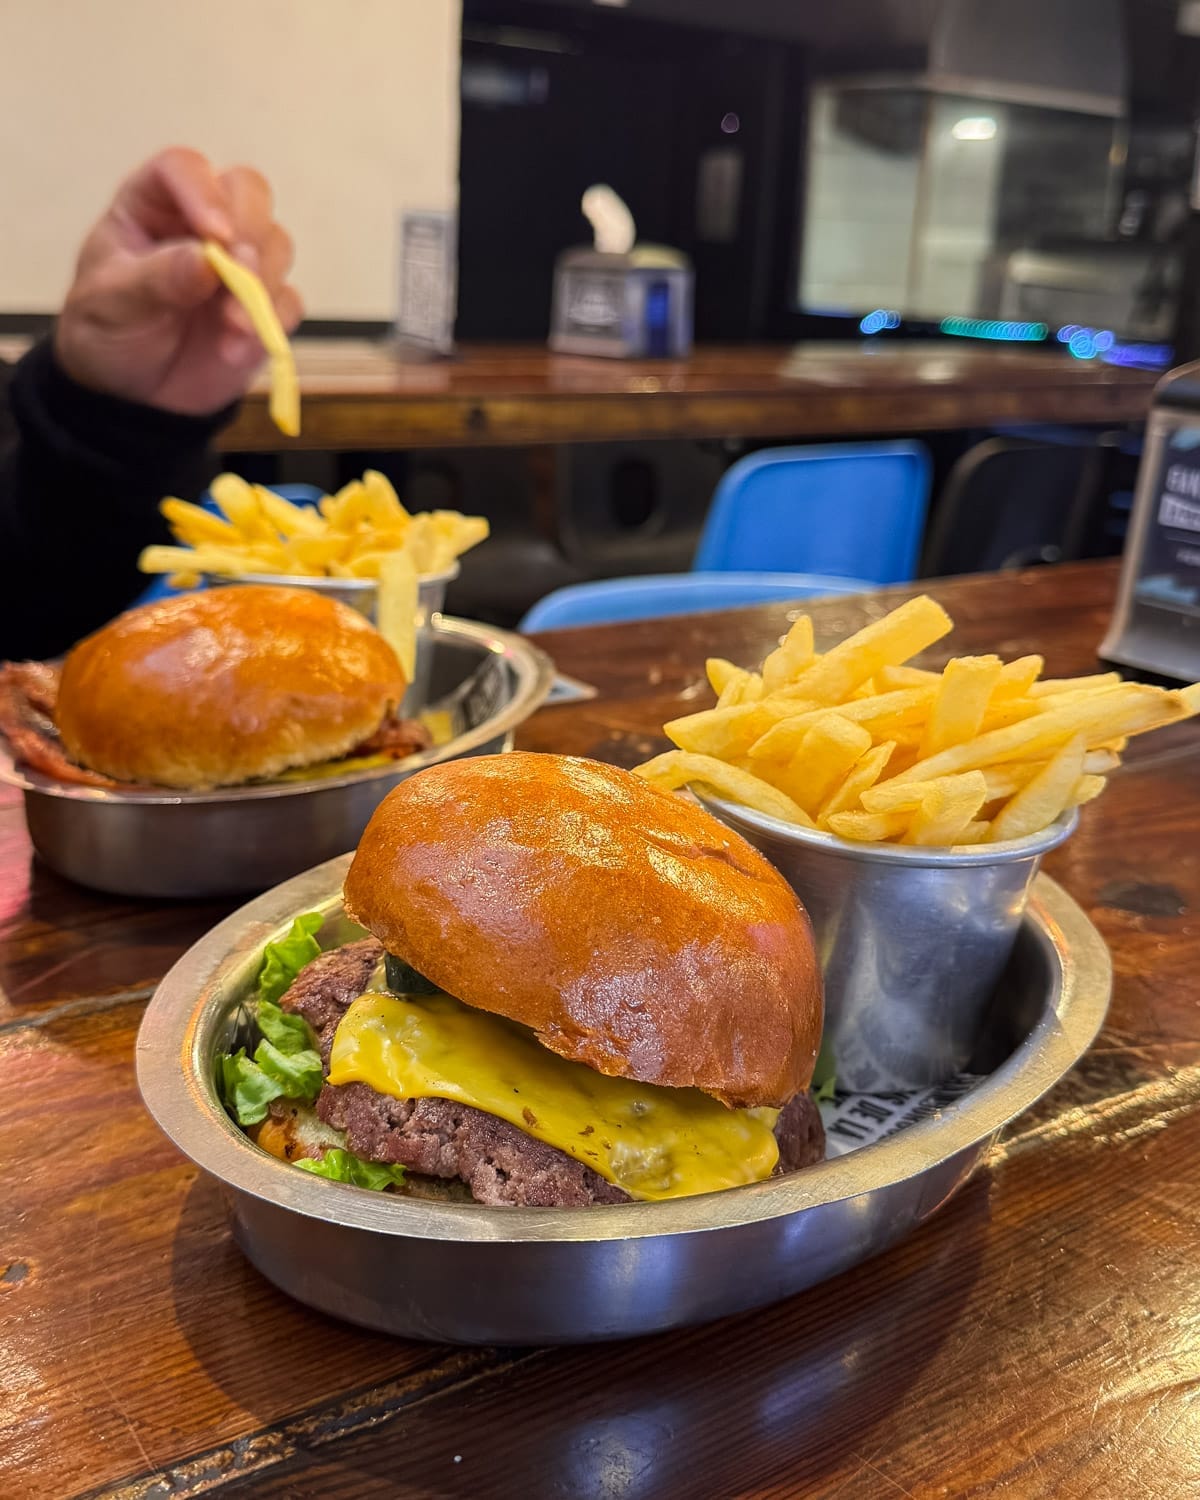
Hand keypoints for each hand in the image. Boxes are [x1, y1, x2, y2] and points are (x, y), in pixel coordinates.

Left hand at [54, 147, 302, 416]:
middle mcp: (202, 222)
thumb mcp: (113, 303)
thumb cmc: (109, 330)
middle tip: (239, 272)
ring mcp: (239, 263)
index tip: (216, 235)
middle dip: (251, 231)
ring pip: (276, 243)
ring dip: (262, 284)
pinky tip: (237, 349)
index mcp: (154, 204)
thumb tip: (206, 260)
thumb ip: (157, 279)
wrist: (131, 391)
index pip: (184, 169)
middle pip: (248, 191)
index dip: (205, 192)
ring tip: (233, 327)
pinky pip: (288, 301)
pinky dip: (272, 323)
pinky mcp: (264, 306)